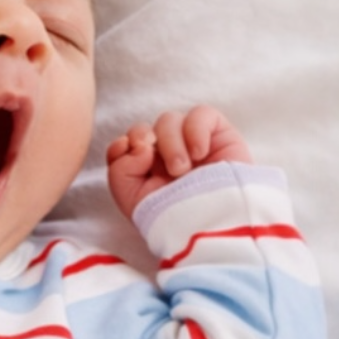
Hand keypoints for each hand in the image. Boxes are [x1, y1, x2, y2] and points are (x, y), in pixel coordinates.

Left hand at [106, 106, 251, 216]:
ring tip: (181, 170)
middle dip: (141, 136)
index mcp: (146, 173)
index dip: (120, 145)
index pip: (126, 146)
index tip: (123, 150)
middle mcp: (167, 158)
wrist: (210, 223)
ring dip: (170, 143)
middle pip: (145, 129)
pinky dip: (195, 130)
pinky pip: (201, 114)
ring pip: (169, 120)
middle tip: (149, 156)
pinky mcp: (219, 136)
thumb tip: (142, 146)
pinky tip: (199, 153)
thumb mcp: (132, 201)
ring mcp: (191, 145)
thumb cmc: (173, 217)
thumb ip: (119, 170)